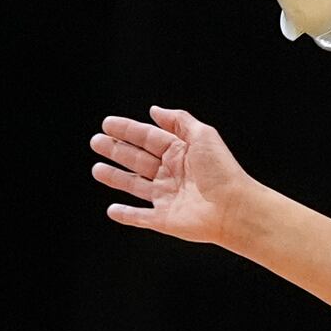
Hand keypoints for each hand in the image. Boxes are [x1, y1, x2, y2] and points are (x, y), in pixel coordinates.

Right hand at [94, 108, 261, 244]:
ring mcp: (167, 197)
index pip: (147, 137)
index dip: (126, 130)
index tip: (106, 123)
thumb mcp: (203, 135)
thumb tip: (155, 110)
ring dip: (116, 178)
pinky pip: (141, 217)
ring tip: (97, 169)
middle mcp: (171, 174)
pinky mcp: (165, 220)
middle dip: (116, 151)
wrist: (234, 208)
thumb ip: (179, 120)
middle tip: (96, 142)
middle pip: (137, 159)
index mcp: (179, 152)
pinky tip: (112, 210)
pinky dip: (126, 215)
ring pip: (135, 185)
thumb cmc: (222, 171)